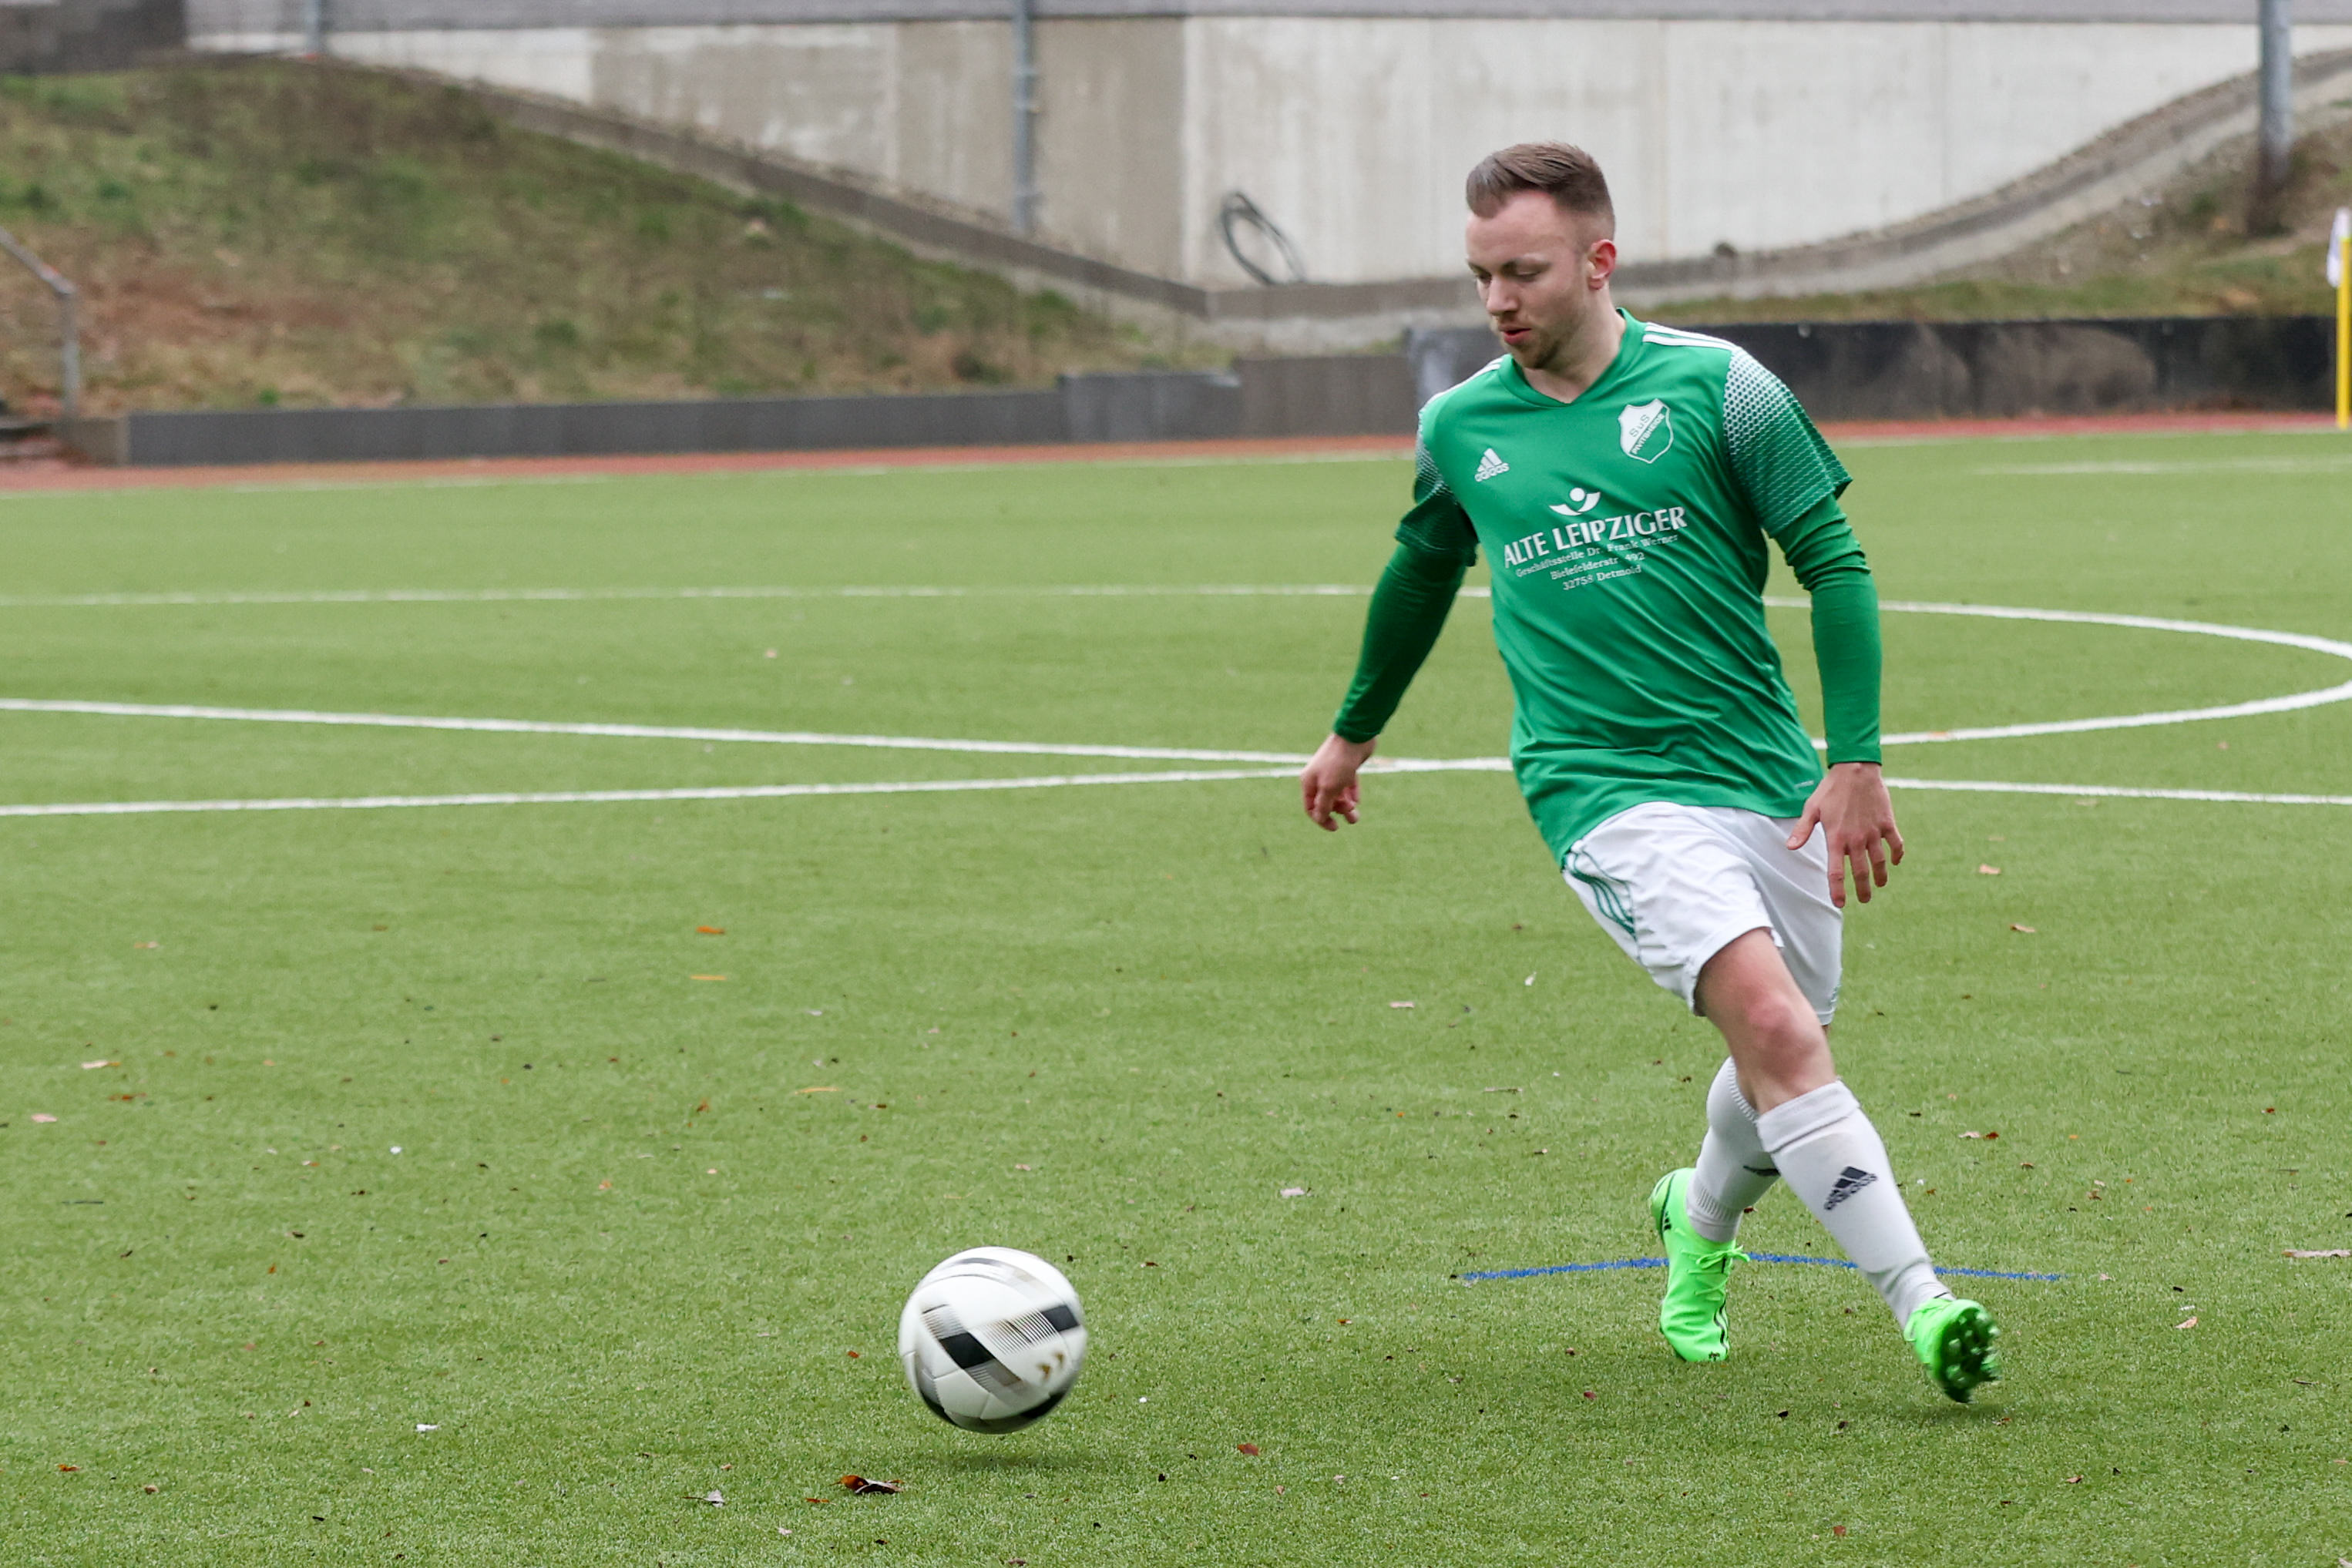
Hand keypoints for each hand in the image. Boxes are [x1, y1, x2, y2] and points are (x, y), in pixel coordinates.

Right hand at [1301, 733, 1377, 830]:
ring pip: (1338, 796)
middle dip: (1338, 812)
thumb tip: (1319, 818)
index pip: (1311, 808)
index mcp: (1309, 782)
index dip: (1321, 819)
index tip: (1335, 827)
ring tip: (1356, 812)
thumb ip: (1324, 805)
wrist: (1355, 737)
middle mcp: (1319, 778)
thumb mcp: (1329, 788)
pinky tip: (1357, 798)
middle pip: (1326, 803)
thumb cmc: (1338, 762)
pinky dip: (1352, 793)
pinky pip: (1348, 786)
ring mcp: (1333, 773)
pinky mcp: (1347, 768)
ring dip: (1347, 806)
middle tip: (1353, 816)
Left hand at [1789, 761, 1902, 908]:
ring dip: (1881, 876)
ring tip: (1879, 885)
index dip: (1838, 891)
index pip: (1836, 872)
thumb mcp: (1812, 808)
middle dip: (1863, 890)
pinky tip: (1896, 862)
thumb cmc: (1830, 789)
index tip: (1840, 903)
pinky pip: (1896, 844)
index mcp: (1836, 838)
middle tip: (1864, 900)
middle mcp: (1856, 839)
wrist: (1856, 769)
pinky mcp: (1887, 823)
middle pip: (1861, 872)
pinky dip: (1898, 854)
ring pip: (1880, 862)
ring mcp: (1874, 832)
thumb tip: (1790, 848)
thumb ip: (1802, 830)